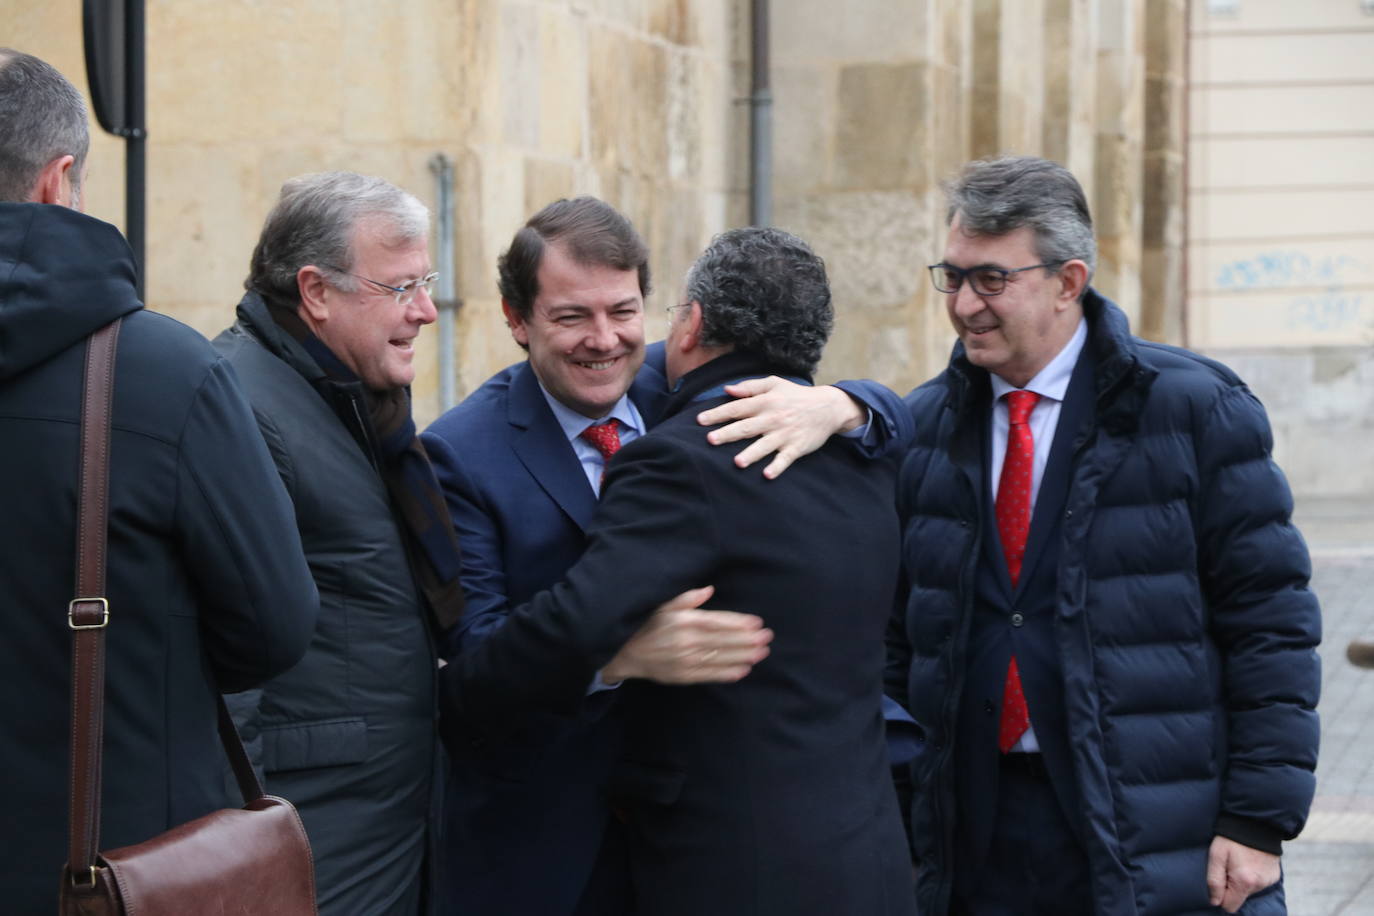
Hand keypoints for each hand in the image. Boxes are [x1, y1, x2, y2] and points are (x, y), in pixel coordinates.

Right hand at [600, 586, 772, 684]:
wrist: (627, 653)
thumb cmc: (649, 625)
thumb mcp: (664, 605)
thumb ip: (687, 598)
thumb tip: (710, 589)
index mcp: (683, 621)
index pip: (717, 622)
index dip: (739, 623)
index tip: (757, 623)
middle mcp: (686, 641)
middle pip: (723, 641)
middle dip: (747, 640)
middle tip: (767, 638)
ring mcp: (685, 660)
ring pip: (720, 658)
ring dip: (743, 656)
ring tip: (761, 653)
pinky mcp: (683, 676)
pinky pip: (710, 675)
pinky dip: (727, 673)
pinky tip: (743, 670)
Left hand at [695, 377, 865, 478]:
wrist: (828, 407)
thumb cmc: (796, 395)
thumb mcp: (774, 384)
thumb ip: (749, 387)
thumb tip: (727, 389)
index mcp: (765, 402)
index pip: (737, 408)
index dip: (718, 414)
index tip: (700, 420)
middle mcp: (773, 418)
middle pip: (747, 427)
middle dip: (728, 434)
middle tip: (711, 440)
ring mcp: (785, 434)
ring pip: (765, 445)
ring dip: (752, 454)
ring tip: (738, 463)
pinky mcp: (797, 447)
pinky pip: (786, 458)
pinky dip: (777, 466)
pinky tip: (767, 475)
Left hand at [1206, 835, 1280, 912]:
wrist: (1256, 822)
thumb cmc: (1231, 838)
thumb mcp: (1216, 855)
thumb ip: (1214, 880)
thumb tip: (1214, 901)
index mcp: (1244, 882)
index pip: (1230, 906)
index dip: (1221, 896)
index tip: (1218, 881)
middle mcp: (1259, 884)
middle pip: (1240, 898)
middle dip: (1231, 887)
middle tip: (1228, 867)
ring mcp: (1269, 880)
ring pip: (1249, 890)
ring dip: (1242, 880)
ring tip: (1238, 861)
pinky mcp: (1274, 875)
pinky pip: (1259, 882)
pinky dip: (1252, 875)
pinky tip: (1249, 861)